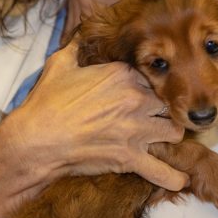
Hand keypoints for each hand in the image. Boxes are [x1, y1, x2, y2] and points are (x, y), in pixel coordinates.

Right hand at [0, 42, 187, 190]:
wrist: (36, 139)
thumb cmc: (45, 103)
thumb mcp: (59, 65)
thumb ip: (76, 49)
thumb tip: (80, 37)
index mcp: (123, 74)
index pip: (150, 77)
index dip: (146, 87)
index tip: (142, 95)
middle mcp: (136, 99)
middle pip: (166, 103)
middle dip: (162, 111)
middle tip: (156, 118)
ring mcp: (136, 130)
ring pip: (174, 131)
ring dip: (170, 136)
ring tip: (165, 141)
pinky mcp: (130, 157)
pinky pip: (162, 170)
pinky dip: (172, 177)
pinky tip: (181, 181)